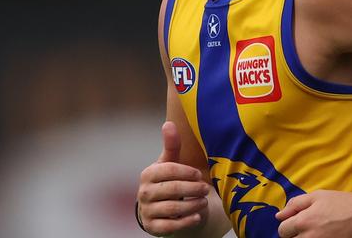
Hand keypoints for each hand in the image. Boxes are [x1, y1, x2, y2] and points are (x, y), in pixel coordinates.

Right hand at [137, 121, 209, 235]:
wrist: (159, 209)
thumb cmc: (167, 180)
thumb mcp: (169, 163)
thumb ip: (171, 146)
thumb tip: (169, 123)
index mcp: (148, 174)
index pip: (168, 170)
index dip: (186, 172)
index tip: (199, 174)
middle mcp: (144, 192)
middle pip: (172, 189)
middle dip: (192, 189)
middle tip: (206, 189)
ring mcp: (147, 211)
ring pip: (172, 209)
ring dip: (192, 205)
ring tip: (204, 201)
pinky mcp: (152, 227)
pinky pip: (170, 227)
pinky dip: (186, 222)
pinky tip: (198, 216)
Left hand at [276, 189, 351, 237]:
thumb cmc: (340, 203)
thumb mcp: (316, 196)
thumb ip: (295, 204)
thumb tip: (279, 215)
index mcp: (304, 221)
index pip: (283, 231)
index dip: (286, 226)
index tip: (294, 224)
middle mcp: (310, 237)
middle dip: (294, 235)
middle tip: (305, 228)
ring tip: (314, 232)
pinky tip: (322, 236)